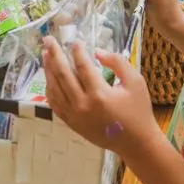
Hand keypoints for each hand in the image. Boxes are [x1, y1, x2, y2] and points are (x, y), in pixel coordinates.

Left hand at [42, 38, 160, 156]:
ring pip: (55, 88)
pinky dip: (50, 88)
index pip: (82, 66)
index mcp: (99, 94)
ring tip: (46, 54)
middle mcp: (82, 105)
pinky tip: (49, 77)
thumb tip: (97, 52)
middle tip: (48, 39)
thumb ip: (117, 62)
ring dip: (48, 69)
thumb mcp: (135, 82)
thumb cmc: (138, 110)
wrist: (136, 143)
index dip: (77, 51)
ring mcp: (74, 116)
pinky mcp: (71, 123)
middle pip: (62, 74)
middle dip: (54, 54)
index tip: (75, 40)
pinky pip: (55, 103)